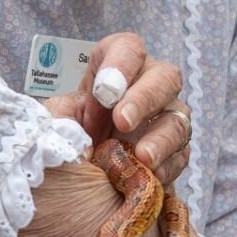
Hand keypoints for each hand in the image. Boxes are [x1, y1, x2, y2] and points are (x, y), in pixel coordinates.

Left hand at [41, 31, 193, 181]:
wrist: (78, 187)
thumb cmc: (69, 143)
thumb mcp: (55, 123)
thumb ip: (63, 118)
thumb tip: (83, 140)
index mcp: (113, 72)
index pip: (127, 49)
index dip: (120, 64)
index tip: (103, 91)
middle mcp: (146, 89)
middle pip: (164, 76)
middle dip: (144, 98)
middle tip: (123, 121)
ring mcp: (165, 120)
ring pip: (178, 117)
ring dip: (161, 137)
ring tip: (141, 156)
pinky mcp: (174, 153)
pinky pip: (180, 155)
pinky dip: (166, 166)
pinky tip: (149, 176)